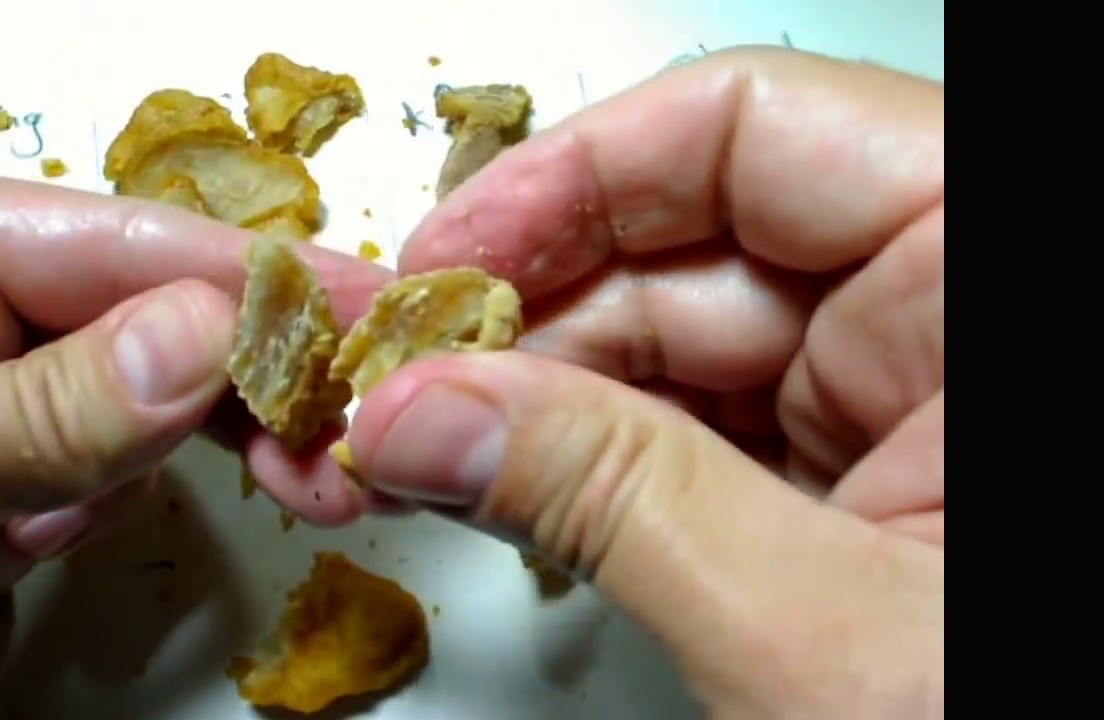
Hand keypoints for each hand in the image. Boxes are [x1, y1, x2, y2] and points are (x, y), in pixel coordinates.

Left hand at [0, 177, 391, 603]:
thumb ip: (62, 402)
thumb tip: (212, 337)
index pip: (147, 244)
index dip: (272, 278)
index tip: (383, 310)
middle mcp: (18, 294)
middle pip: (178, 318)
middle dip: (274, 384)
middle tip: (370, 436)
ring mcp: (33, 372)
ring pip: (167, 391)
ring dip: (241, 447)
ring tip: (323, 493)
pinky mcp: (38, 442)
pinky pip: (124, 450)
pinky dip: (144, 489)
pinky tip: (96, 528)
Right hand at [345, 48, 942, 716]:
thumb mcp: (825, 639)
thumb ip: (614, 500)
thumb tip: (421, 413)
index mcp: (997, 280)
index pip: (752, 131)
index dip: (570, 179)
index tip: (438, 264)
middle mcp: (950, 316)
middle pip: (679, 248)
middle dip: (506, 320)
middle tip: (373, 377)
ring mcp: (894, 399)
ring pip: (661, 346)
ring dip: (513, 399)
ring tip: (386, 449)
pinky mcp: (848, 477)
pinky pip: (684, 430)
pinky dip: (573, 460)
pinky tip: (476, 481)